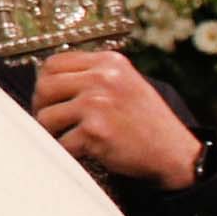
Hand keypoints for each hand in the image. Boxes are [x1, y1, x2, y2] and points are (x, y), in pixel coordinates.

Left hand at [33, 49, 202, 190]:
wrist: (175, 152)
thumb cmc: (146, 121)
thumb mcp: (125, 83)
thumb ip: (92, 76)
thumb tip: (44, 82)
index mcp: (109, 62)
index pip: (54, 63)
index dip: (44, 83)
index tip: (49, 99)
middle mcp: (103, 78)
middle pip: (44, 87)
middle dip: (42, 107)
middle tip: (52, 122)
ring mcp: (98, 104)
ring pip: (46, 117)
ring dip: (52, 133)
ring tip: (68, 138)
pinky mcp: (95, 131)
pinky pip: (61, 144)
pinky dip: (67, 152)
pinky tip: (82, 153)